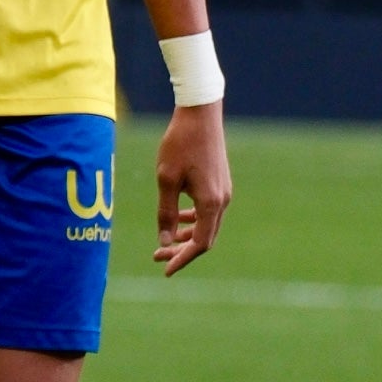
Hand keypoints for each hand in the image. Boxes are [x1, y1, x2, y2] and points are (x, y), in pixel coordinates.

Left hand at [153, 102, 231, 275]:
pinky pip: (208, 211)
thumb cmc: (180, 144)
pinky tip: (177, 217)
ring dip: (187, 235)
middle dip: (181, 250)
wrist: (200, 113)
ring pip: (207, 225)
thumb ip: (165, 213)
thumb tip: (164, 243)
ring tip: (164, 242)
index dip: (182, 259)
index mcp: (210, 202)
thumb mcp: (166, 180)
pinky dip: (193, 220)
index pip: (199, 243)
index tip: (164, 269)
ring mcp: (224, 192)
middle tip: (157, 257)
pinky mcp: (220, 183)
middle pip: (205, 238)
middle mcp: (222, 200)